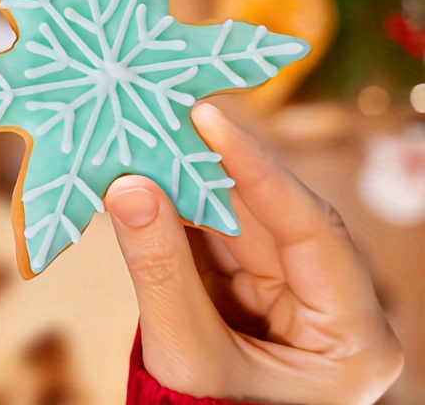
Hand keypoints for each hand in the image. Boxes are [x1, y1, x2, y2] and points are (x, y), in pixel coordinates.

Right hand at [105, 104, 403, 404]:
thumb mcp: (188, 360)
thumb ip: (161, 272)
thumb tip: (126, 186)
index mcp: (351, 336)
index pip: (313, 229)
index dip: (258, 169)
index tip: (210, 119)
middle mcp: (327, 308)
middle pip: (271, 218)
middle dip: (212, 171)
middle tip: (166, 122)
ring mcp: (285, 300)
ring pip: (235, 222)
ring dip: (186, 185)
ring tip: (143, 145)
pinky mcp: (244, 295)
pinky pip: (208, 240)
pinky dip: (173, 213)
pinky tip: (142, 182)